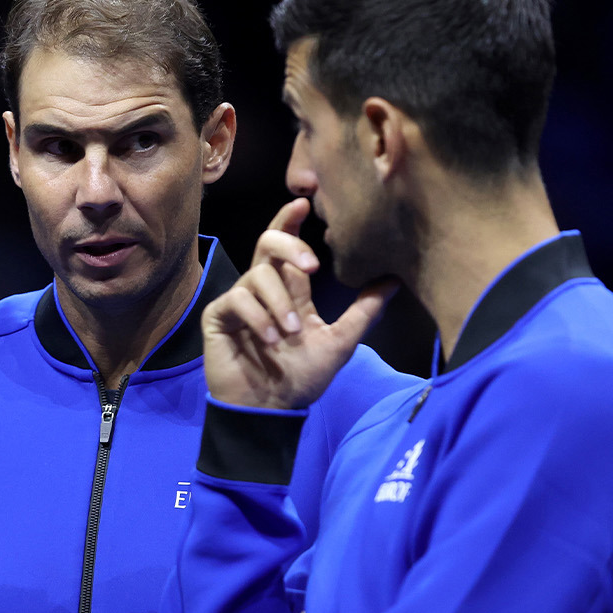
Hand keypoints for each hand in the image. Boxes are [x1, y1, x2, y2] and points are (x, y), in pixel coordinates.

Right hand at [203, 198, 395, 408]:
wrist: (270, 410)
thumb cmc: (302, 379)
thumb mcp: (340, 343)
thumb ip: (363, 312)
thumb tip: (394, 280)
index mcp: (290, 292)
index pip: (288, 247)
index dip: (291, 221)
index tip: (304, 202)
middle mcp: (263, 290)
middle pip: (267, 244)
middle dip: (290, 245)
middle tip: (312, 265)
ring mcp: (240, 302)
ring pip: (257, 275)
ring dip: (279, 303)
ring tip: (290, 335)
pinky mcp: (219, 316)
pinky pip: (238, 299)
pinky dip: (259, 317)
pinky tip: (271, 340)